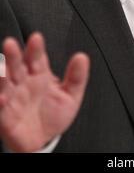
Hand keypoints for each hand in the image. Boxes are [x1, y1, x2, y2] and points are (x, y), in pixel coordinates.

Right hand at [0, 32, 89, 151]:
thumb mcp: (71, 95)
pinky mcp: (5, 114)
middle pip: (17, 65)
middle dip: (14, 55)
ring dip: (1, 76)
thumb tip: (82, 57)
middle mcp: (24, 82)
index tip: (36, 38)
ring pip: (4, 83)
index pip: (37, 57)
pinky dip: (0, 99)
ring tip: (2, 69)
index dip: (36, 48)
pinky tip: (2, 97)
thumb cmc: (54, 114)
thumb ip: (77, 77)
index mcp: (40, 73)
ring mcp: (13, 97)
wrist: (43, 139)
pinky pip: (0, 106)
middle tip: (11, 44)